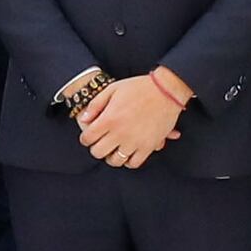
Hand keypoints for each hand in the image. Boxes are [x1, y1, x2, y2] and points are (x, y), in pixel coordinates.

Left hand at [78, 68, 192, 168]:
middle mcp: (120, 133)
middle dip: (96, 148)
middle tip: (100, 142)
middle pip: (98, 152)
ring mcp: (135, 142)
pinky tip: (128, 153)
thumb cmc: (139, 87)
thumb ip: (95, 104)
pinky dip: (129, 161)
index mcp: (109, 118)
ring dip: (111, 156)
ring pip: (115, 161)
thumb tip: (83, 119)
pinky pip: (134, 163)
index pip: (87, 138)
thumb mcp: (113, 89)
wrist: (167, 90)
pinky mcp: (148, 146)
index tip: (89, 136)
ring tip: (114, 149)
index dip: (85, 138)